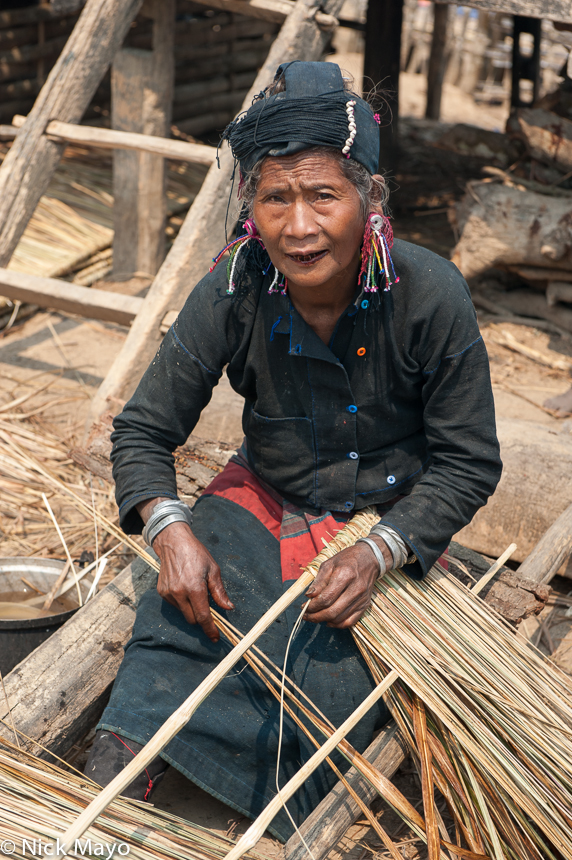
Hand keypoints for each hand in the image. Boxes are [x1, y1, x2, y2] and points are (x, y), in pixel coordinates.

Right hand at [137, 498, 233, 641]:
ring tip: (196, 593)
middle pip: (192, 619)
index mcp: (194, 588)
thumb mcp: (213, 569)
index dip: (210, 629)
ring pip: (183, 613)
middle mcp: (179, 593)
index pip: (203, 617)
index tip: (215, 637)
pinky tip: (186, 589)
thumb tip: (228, 608)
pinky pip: (175, 605)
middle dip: (202, 620)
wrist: (173, 542)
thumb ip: (219, 591)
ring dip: (192, 610)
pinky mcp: (162, 592)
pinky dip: (183, 603)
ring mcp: (169, 593)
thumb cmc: (196, 553)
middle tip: (210, 613)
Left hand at [304, 536, 391, 628]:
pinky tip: (328, 621)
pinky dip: (337, 625)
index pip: (326, 598)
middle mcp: (355, 589)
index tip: (304, 607)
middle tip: (306, 615)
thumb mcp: (329, 564)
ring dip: (324, 621)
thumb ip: (319, 581)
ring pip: (340, 619)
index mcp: (345, 575)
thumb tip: (309, 596)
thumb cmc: (347, 559)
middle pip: (332, 611)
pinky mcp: (365, 605)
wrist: (370, 559)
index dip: (312, 606)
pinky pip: (350, 622)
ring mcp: (361, 599)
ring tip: (315, 616)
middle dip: (316, 616)